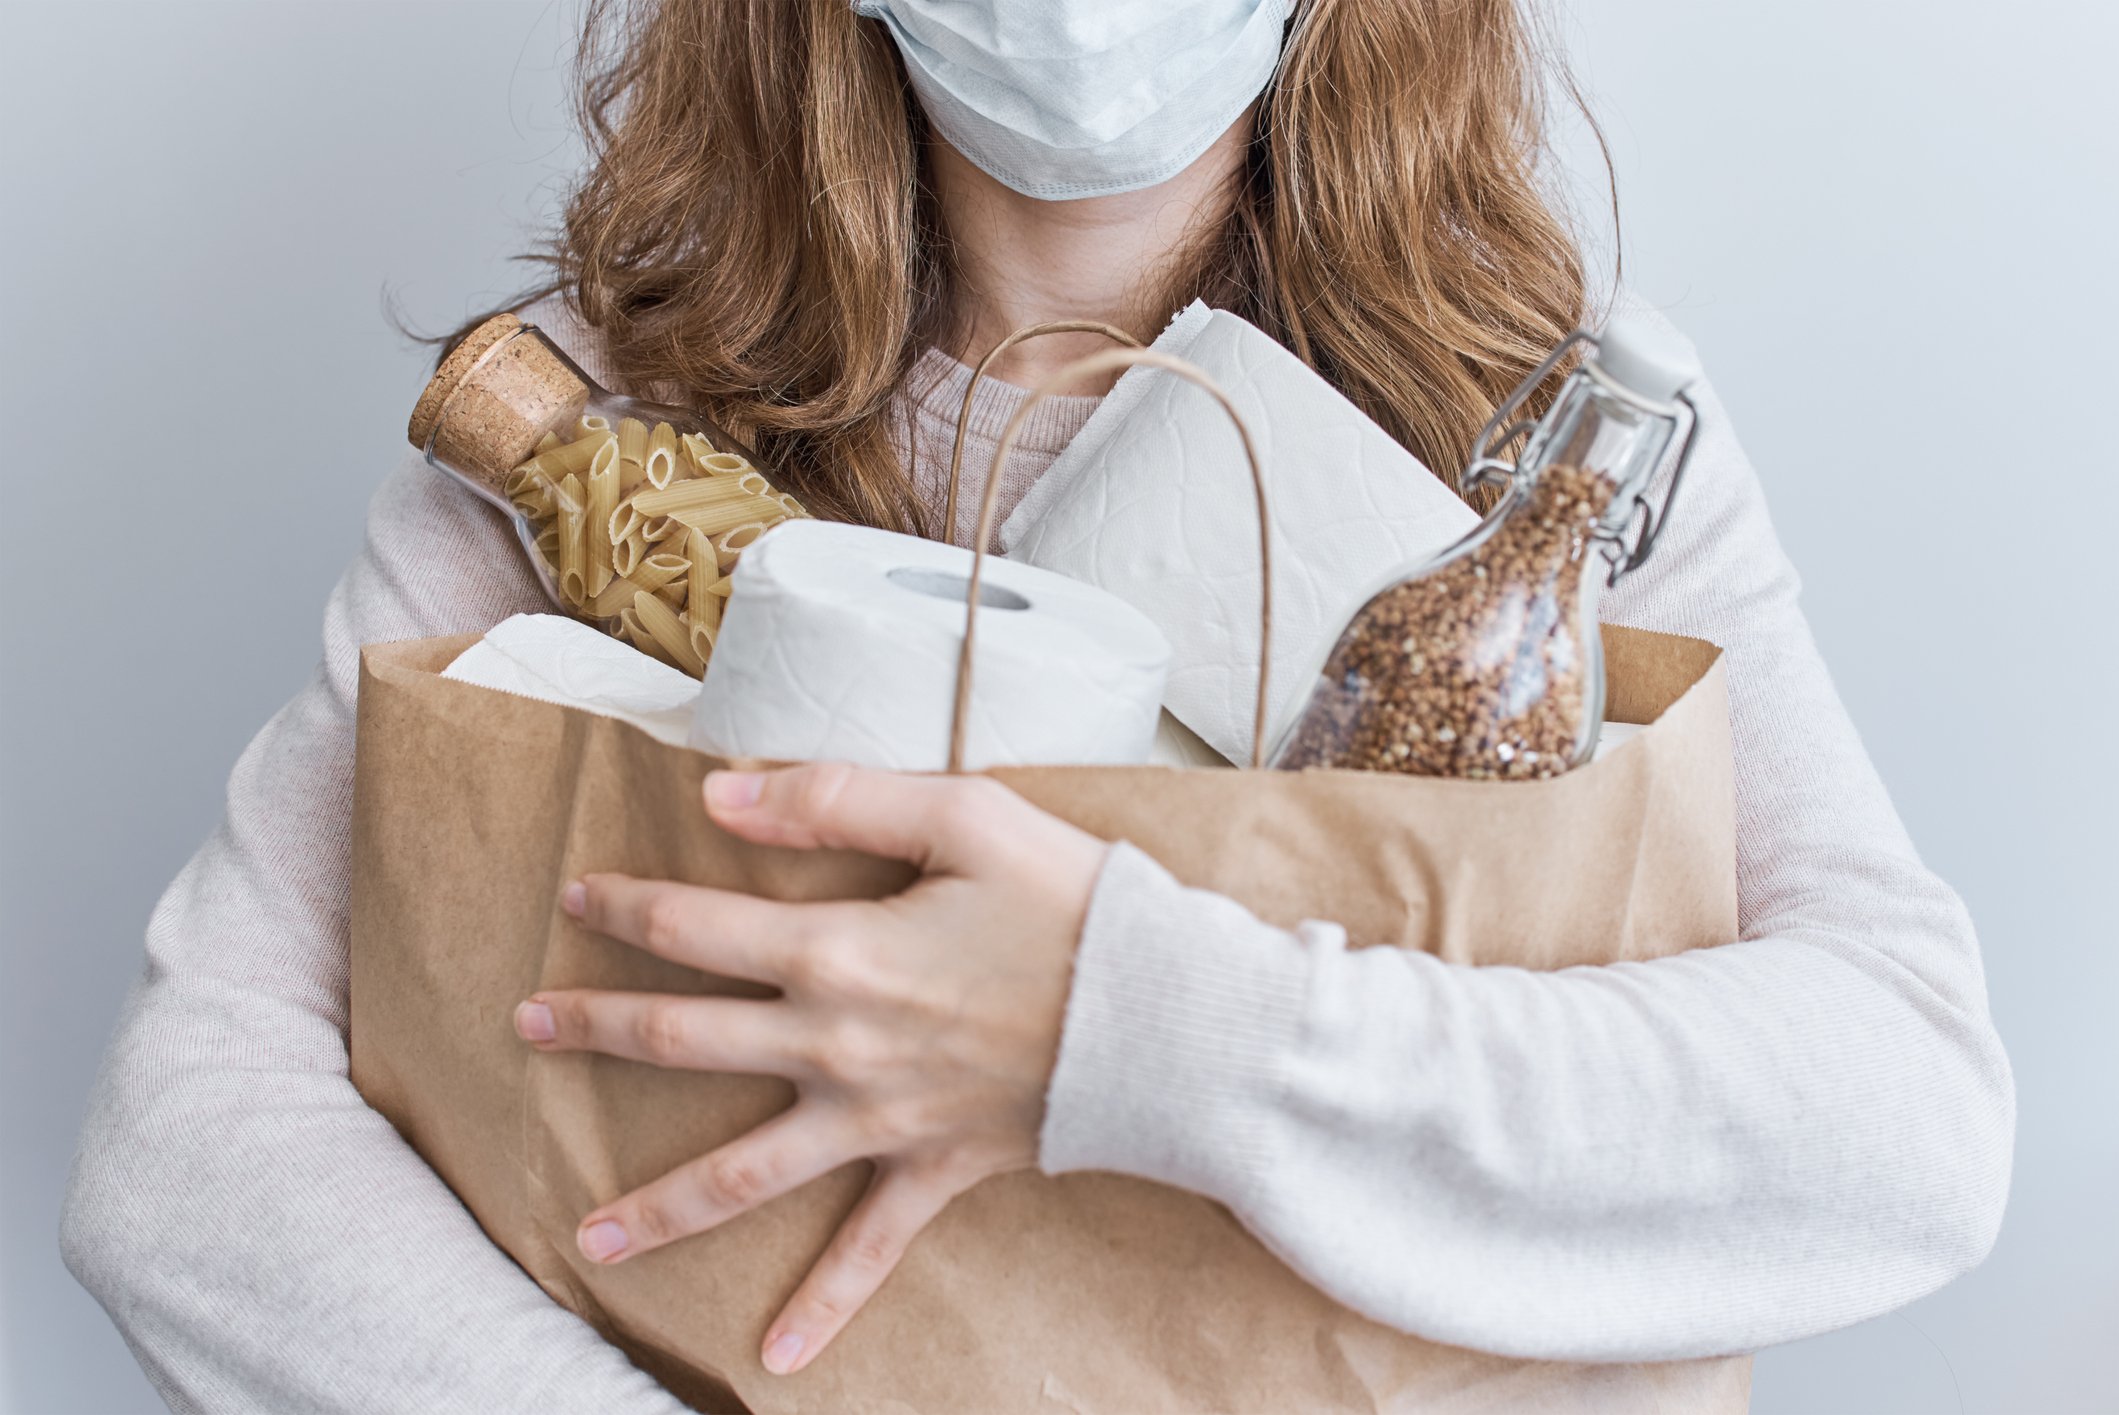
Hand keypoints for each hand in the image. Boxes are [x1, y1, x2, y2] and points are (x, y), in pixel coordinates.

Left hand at [513, 762, 1106, 1376]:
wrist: (1169, 1018)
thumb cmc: (1073, 904)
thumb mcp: (963, 816)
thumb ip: (838, 798)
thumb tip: (724, 795)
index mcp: (838, 951)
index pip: (699, 928)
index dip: (629, 907)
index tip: (578, 897)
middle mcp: (837, 1045)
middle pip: (686, 1040)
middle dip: (597, 1029)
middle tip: (526, 1026)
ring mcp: (879, 1119)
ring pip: (745, 1171)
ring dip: (661, 1204)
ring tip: (586, 1241)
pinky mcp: (932, 1169)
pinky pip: (868, 1250)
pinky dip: (823, 1304)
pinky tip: (775, 1358)